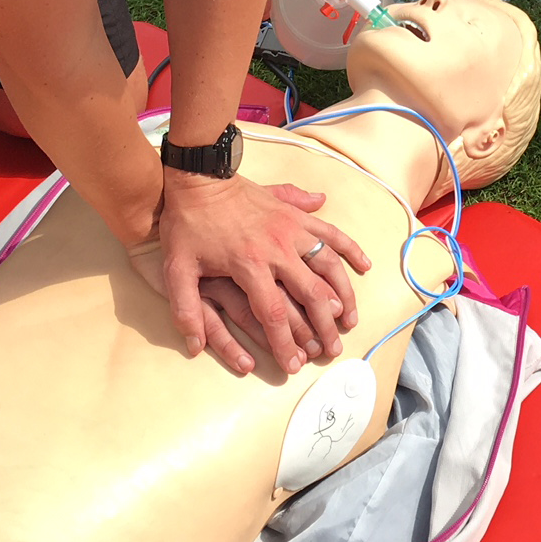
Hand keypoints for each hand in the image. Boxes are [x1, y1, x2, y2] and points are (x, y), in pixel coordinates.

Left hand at [144, 174, 370, 375]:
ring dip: (344, 294)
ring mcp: (291, 228)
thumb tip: (195, 347)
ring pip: (329, 265)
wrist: (199, 176)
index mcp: (248, 264)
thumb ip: (185, 309)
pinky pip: (331, 231)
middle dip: (324, 327)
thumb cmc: (187, 225)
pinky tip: (364, 266)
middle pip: (311, 294)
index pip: (273, 314)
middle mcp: (277, 248)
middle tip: (332, 350)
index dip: (285, 343)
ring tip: (350, 319)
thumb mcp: (176, 268)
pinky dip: (350, 248)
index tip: (293, 365)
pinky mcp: (296, 213)